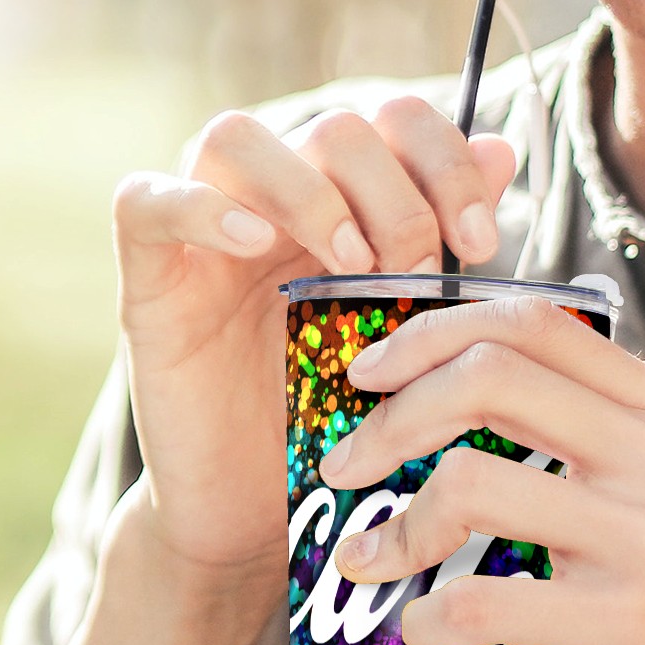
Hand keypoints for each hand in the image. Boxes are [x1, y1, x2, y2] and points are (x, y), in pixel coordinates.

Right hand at [109, 98, 517, 599]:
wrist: (259, 519)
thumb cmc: (337, 435)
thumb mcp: (407, 346)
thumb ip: (443, 254)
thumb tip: (500, 151)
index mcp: (346, 213)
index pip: (393, 125)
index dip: (444, 161)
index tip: (480, 242)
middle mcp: (275, 209)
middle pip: (331, 129)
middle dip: (394, 192)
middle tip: (420, 272)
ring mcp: (206, 240)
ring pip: (235, 138)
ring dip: (310, 190)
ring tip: (354, 264)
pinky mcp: (151, 285)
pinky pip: (145, 202)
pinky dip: (199, 206)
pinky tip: (253, 243)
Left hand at [323, 294, 644, 644]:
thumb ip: (608, 446)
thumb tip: (481, 406)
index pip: (534, 325)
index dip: (430, 334)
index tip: (370, 375)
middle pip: (488, 378)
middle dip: (391, 416)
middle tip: (346, 465)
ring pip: (472, 485)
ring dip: (396, 527)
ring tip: (368, 563)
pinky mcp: (625, 625)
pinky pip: (483, 601)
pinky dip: (430, 618)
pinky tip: (424, 633)